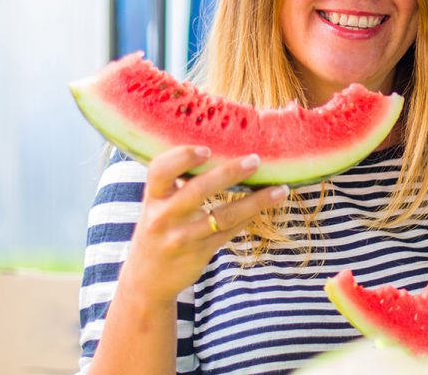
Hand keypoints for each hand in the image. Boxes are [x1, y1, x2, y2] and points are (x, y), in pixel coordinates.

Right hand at [119, 146, 288, 305]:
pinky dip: (250, 216)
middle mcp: (164, 217)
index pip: (160, 171)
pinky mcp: (200, 253)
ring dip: (255, 201)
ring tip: (279, 189)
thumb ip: (178, 182)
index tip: (207, 148)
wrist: (147, 279)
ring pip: (223, 216)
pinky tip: (267, 205)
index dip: (182, 157)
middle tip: (255, 160)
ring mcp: (182, 237)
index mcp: (153, 198)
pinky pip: (230, 231)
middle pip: (198, 190)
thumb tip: (219, 150)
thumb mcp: (158, 205)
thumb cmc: (158, 229)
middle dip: (229, 173)